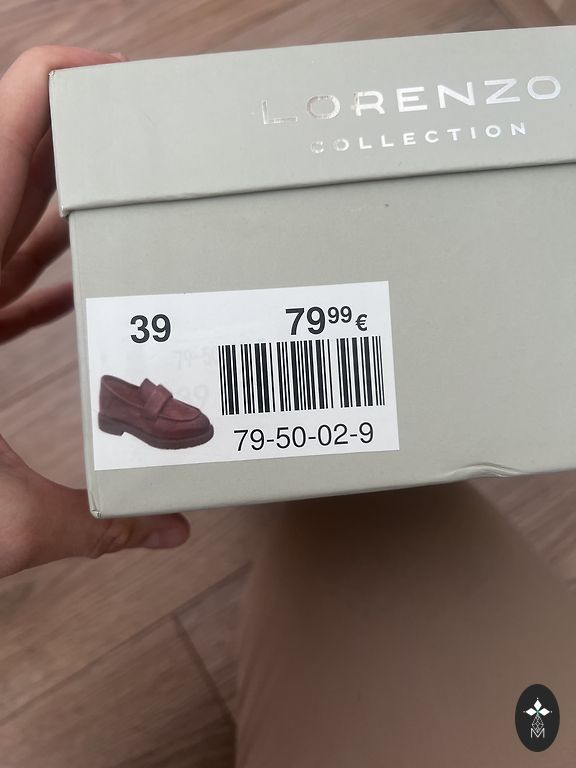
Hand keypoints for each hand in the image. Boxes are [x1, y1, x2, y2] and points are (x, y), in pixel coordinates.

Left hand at [0, 47, 189, 577]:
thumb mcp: (6, 524)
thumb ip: (97, 525)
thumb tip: (172, 533)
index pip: (3, 148)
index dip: (55, 90)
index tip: (118, 81)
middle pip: (14, 168)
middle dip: (81, 137)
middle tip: (151, 135)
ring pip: (11, 217)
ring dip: (66, 195)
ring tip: (131, 187)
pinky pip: (8, 275)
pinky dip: (46, 265)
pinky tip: (87, 274)